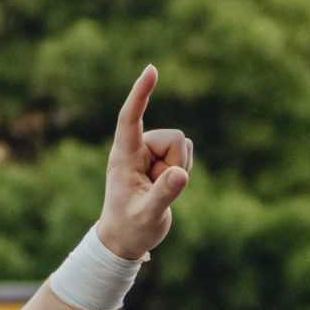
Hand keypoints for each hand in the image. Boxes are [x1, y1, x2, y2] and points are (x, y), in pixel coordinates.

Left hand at [96, 67, 192, 261]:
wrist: (126, 240)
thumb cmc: (130, 228)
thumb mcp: (148, 215)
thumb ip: (164, 195)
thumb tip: (181, 174)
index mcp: (123, 156)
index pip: (131, 117)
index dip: (141, 93)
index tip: (151, 70)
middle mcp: (136, 148)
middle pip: (173, 137)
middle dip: (176, 163)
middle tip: (157, 188)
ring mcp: (150, 152)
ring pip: (182, 144)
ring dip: (179, 168)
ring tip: (158, 189)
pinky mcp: (162, 159)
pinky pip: (186, 153)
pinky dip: (183, 171)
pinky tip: (166, 185)